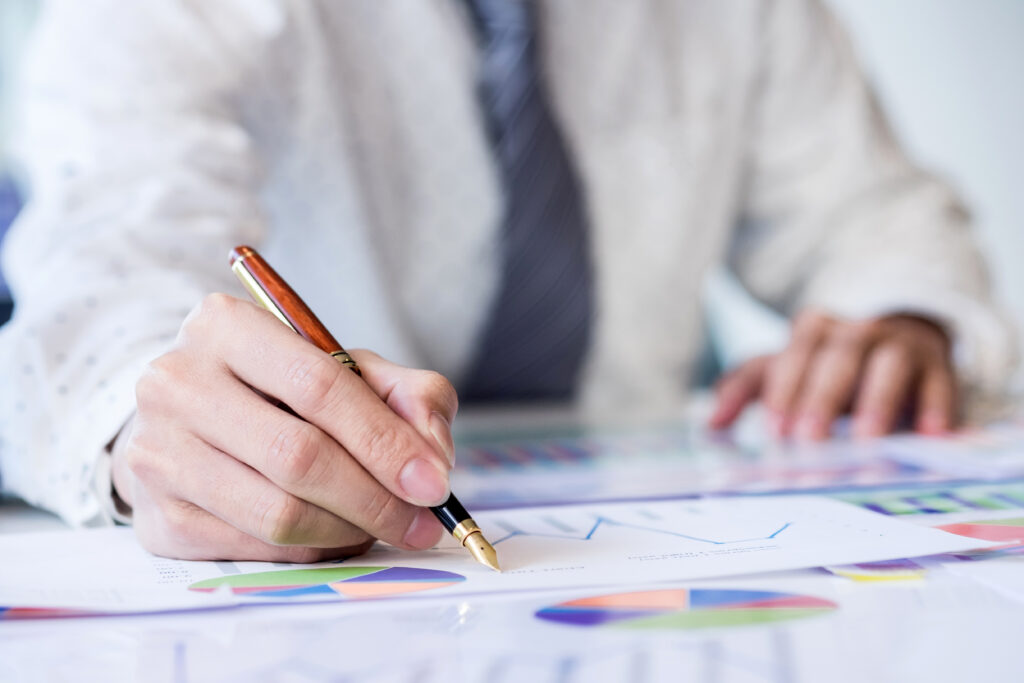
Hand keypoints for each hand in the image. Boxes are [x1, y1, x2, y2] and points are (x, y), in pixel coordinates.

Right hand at [111, 294, 457, 561]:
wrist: (187, 421)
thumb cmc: (279, 390)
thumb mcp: (346, 367)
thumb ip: (406, 395)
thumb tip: (433, 458)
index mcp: (225, 326)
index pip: (318, 385)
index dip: (384, 440)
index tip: (433, 482)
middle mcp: (177, 383)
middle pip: (297, 456)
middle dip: (375, 498)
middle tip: (421, 523)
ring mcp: (158, 453)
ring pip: (277, 513)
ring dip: (348, 530)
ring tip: (379, 525)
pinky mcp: (156, 518)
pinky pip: (255, 550)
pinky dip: (311, 550)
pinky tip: (332, 534)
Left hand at [708, 311, 955, 439]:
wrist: (898, 336)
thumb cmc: (829, 364)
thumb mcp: (786, 368)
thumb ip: (746, 388)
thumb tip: (709, 423)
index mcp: (815, 330)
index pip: (796, 354)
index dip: (784, 390)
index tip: (774, 430)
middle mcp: (858, 330)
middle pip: (838, 357)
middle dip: (821, 397)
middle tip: (808, 440)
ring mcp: (901, 344)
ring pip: (888, 364)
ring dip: (876, 400)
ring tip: (865, 440)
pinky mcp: (939, 365)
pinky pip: (940, 382)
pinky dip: (936, 406)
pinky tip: (930, 435)